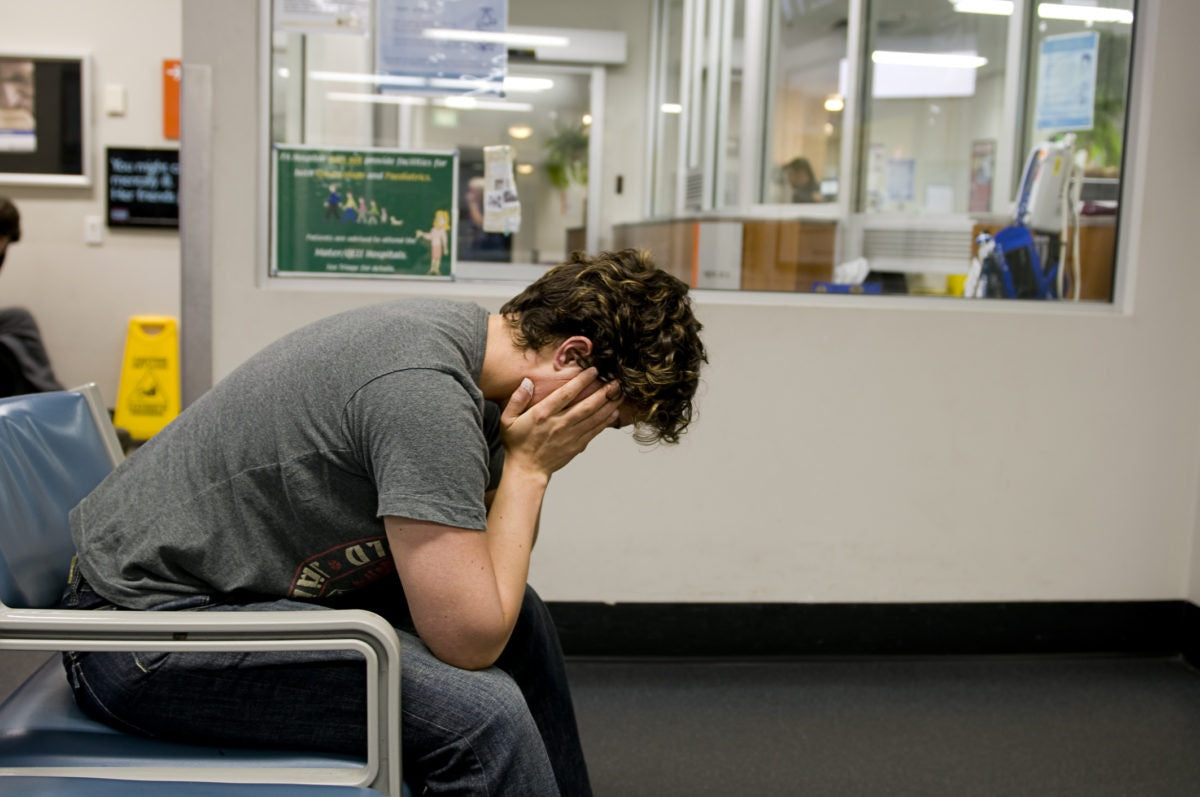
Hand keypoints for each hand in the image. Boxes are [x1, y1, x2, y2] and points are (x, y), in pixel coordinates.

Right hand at [500, 368, 620, 478]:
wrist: (527, 470)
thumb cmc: (517, 443)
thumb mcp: (508, 419)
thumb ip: (517, 399)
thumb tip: (527, 381)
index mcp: (543, 414)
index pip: (566, 394)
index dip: (581, 381)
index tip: (593, 371)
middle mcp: (559, 424)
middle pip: (586, 406)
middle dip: (603, 392)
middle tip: (616, 381)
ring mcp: (569, 436)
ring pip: (594, 418)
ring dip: (608, 405)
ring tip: (620, 394)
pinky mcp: (576, 446)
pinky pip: (594, 431)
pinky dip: (605, 422)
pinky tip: (614, 413)